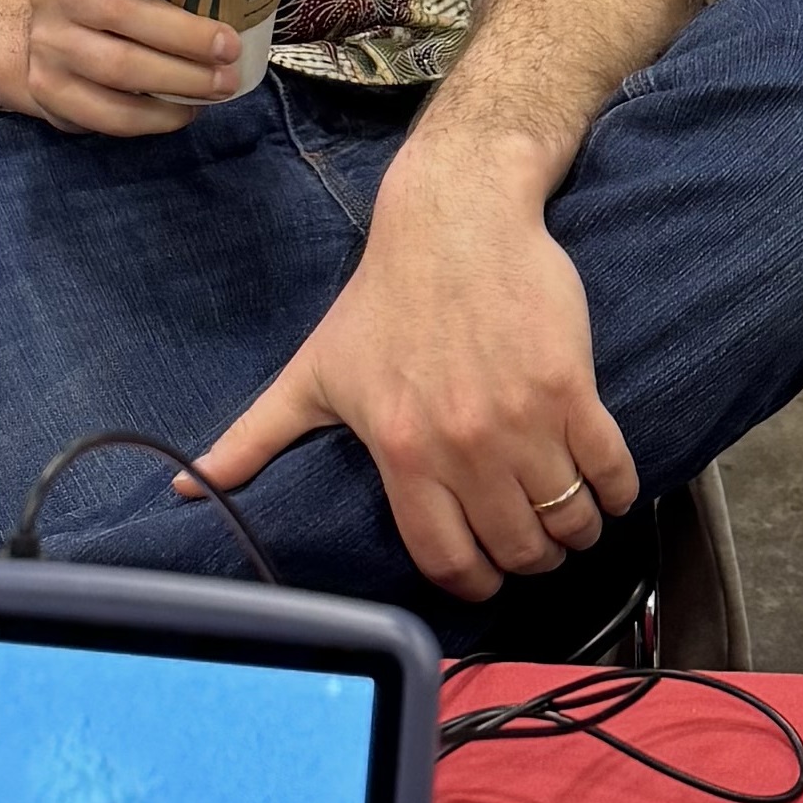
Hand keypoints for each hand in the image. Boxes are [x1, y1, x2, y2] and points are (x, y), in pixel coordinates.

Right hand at [0, 0, 237, 136]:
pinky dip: (156, 115)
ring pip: (117, 67)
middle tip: (228, 46)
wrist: (37, 29)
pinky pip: (108, 112)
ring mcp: (48, 45)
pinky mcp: (52, 91)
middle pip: (117, 12)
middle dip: (183, 34)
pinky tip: (187, 109)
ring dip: (179, 78)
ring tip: (222, 82)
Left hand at [185, 130, 632, 597]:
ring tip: (571, 522)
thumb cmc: (382, 298)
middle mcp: (461, 445)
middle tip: (535, 548)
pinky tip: (608, 492)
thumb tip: (186, 487)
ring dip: (575, 532)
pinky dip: (616, 494)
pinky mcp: (570, 388)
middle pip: (514, 547)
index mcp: (401, 451)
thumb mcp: (312, 372)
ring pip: (566, 517)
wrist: (454, 220)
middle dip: (530, 561)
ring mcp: (521, 419)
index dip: (473, 583)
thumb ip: (253, 438)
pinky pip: (609, 470)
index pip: (445, 558)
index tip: (486, 578)